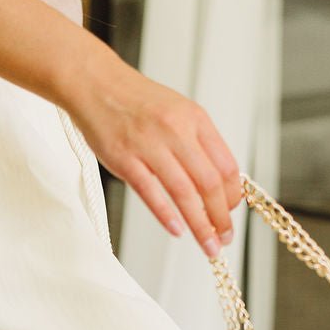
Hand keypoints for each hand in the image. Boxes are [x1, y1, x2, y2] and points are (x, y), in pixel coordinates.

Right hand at [64, 58, 242, 258]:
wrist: (97, 83)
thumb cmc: (137, 102)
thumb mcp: (178, 112)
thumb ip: (198, 143)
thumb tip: (217, 182)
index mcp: (196, 119)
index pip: (226, 165)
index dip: (233, 196)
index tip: (231, 214)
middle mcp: (176, 130)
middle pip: (210, 183)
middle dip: (222, 217)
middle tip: (225, 239)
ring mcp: (150, 145)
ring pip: (184, 192)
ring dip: (200, 225)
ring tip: (208, 245)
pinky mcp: (125, 159)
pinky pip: (150, 192)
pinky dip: (166, 214)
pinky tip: (177, 230)